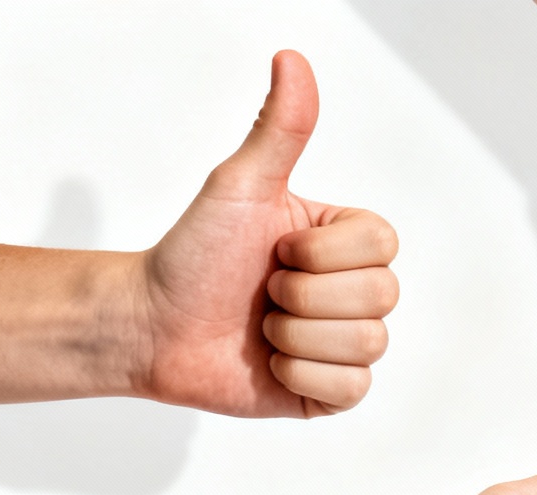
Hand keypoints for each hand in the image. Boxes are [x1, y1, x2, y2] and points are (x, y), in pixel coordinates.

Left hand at [140, 50, 399, 416]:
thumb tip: (292, 60)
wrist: (152, 325)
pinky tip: (270, 364)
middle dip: (305, 296)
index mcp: (346, 244)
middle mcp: (355, 293)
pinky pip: (351, 387)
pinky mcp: (332, 393)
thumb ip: (279, 130)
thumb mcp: (240, 187)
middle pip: (381, 296)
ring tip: (262, 328)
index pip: (384, 247)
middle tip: (265, 290)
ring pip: (366, 343)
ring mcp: (347, 344)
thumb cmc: (193, 255)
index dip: (323, 253)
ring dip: (296, 337)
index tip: (277, 249)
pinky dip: (300, 375)